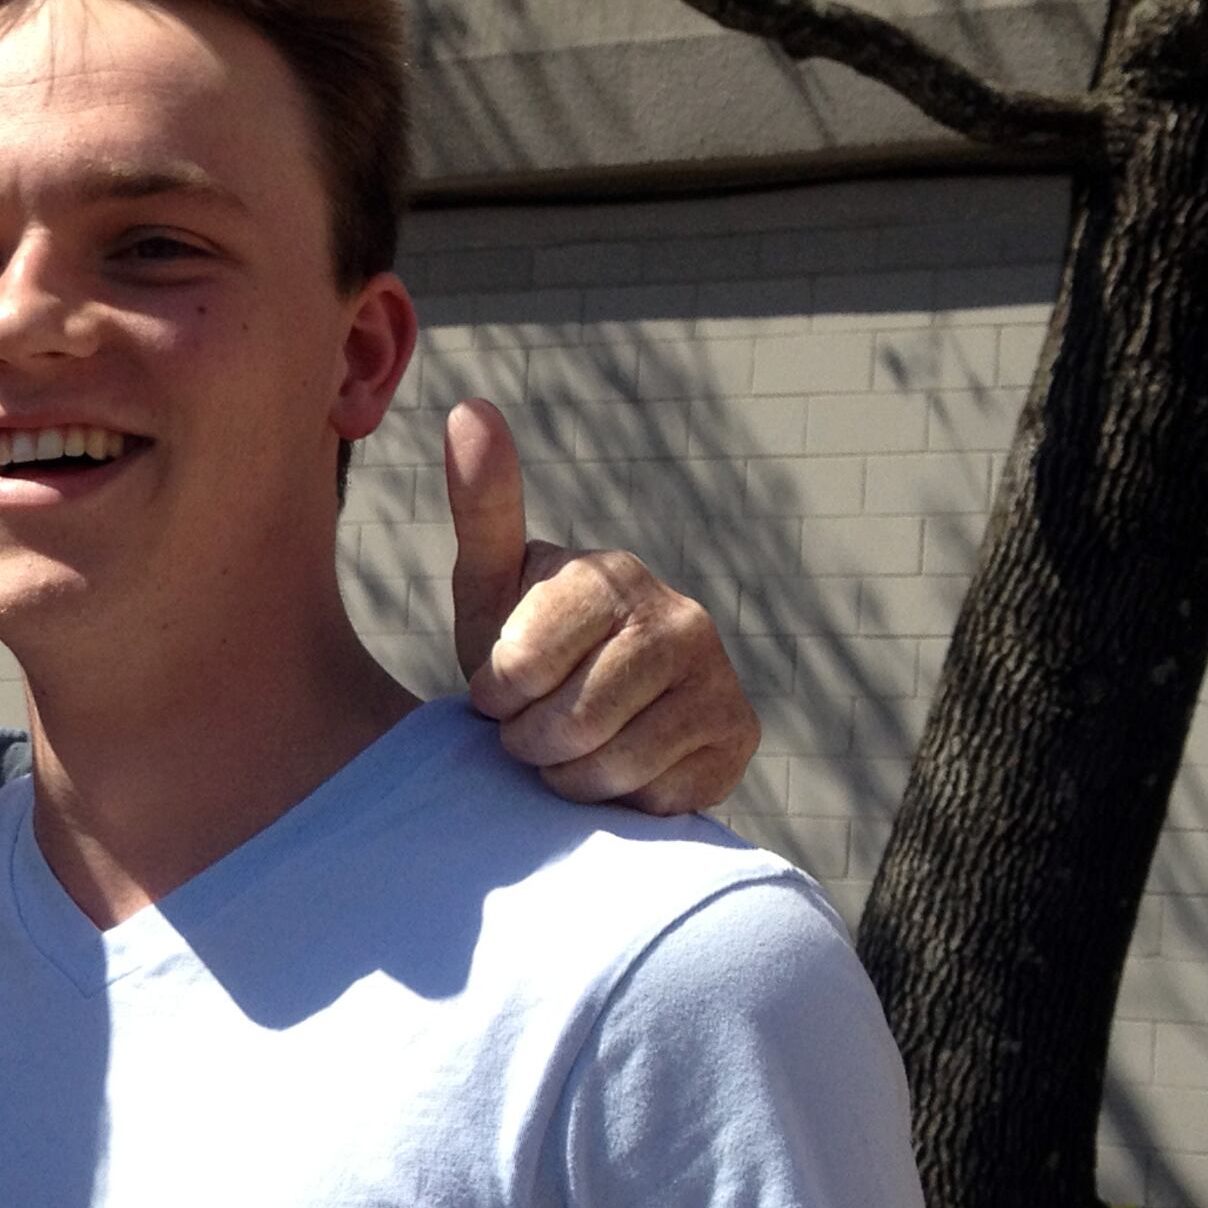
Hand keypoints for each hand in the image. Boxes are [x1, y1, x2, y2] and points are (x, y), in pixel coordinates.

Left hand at [446, 398, 760, 817]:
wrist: (590, 728)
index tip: (498, 691)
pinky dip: (621, 801)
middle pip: (568, 722)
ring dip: (568, 778)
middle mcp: (679, 615)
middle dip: (529, 743)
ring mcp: (716, 676)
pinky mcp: (739, 735)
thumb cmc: (528, 656)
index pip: (521, 662)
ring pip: (609, 764)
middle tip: (534, 729)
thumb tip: (469, 406)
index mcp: (609, 575)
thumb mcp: (490, 587)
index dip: (496, 695)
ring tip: (571, 750)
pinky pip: (653, 795)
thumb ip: (481, 505)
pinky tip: (624, 770)